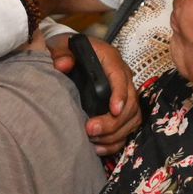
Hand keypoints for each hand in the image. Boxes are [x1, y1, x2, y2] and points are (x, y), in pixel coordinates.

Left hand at [47, 34, 141, 156]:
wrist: (70, 54)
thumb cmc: (67, 50)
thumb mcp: (60, 45)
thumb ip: (60, 53)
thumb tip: (63, 64)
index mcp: (110, 59)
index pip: (120, 77)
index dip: (120, 94)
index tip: (113, 110)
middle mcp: (122, 77)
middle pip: (130, 103)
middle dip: (113, 121)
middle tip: (90, 130)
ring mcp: (124, 95)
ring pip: (132, 118)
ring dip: (115, 134)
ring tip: (92, 141)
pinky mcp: (122, 109)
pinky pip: (127, 128)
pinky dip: (115, 141)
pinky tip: (98, 148)